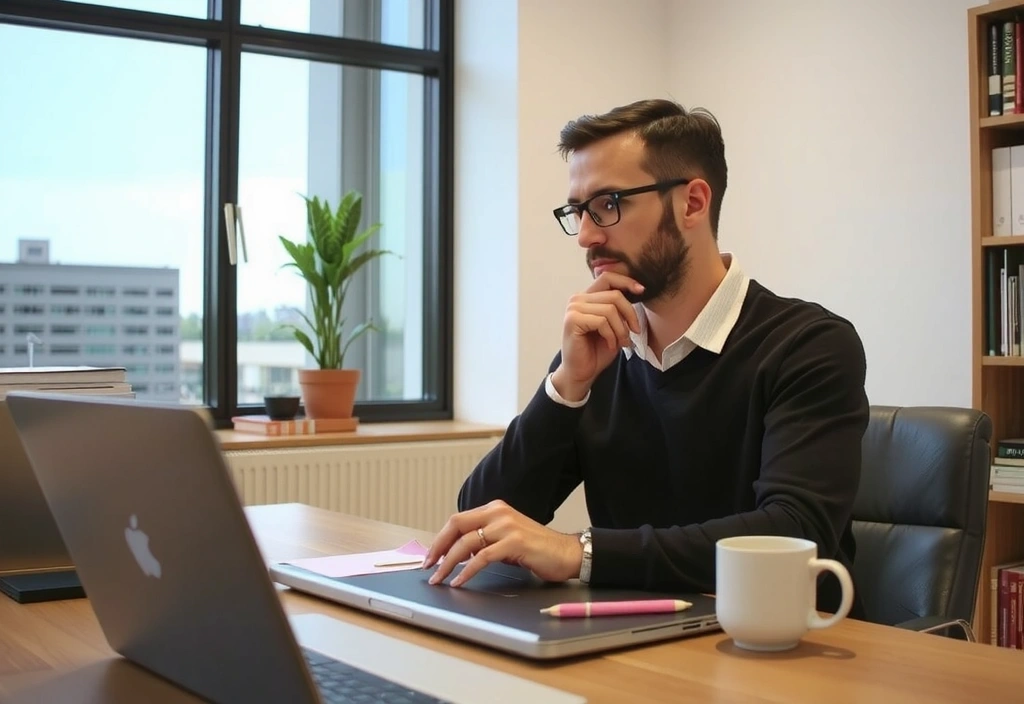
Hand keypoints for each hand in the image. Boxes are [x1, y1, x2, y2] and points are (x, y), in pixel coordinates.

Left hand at [422, 500, 581, 586]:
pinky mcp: (514, 542)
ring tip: (439, 578)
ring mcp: (506, 526)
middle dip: (438, 547)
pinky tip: (460, 581)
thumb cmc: (538, 550)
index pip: (458, 520)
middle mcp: (498, 512)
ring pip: (466, 542)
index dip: (440, 538)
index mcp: (494, 509)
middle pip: (456, 525)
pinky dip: (467, 571)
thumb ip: (485, 541)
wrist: (568, 553)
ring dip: (448, 563)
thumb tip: (457, 554)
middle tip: (428, 566)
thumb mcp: (506, 539)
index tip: (430, 556)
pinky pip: (482, 557)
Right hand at [551, 272, 643, 401]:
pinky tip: (611, 345)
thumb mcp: (614, 326)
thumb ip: (619, 309)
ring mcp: (574, 308)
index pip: (608, 277)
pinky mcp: (572, 320)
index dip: (626, 281)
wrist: (582, 372)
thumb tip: (638, 290)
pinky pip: (602, 321)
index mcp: (587, 297)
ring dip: (621, 330)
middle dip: (630, 315)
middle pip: (614, 295)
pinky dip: (611, 336)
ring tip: (621, 342)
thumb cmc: (597, 350)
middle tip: (634, 332)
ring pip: (610, 309)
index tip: (642, 290)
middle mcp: (578, 299)